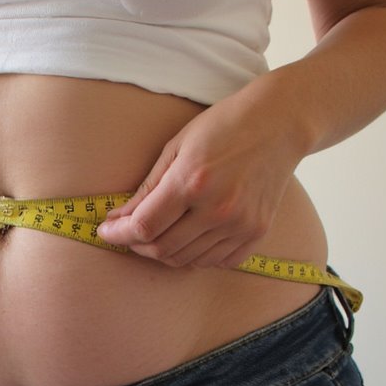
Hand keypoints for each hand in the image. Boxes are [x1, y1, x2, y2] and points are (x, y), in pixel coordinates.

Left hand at [97, 91, 304, 268]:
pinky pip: (215, 262)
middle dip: (136, 245)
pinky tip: (187, 237)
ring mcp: (240, 225)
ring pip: (186, 260)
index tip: (105, 231)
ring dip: (162, 252)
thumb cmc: (223, 127)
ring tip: (156, 233)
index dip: (118, 234)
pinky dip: (194, 256)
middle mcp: (218, 209)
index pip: (144, 226)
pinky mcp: (256, 233)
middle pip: (162, 249)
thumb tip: (118, 218)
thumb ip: (147, 188)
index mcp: (192, 182)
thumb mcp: (176, 147)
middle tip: (128, 232)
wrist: (280, 124)